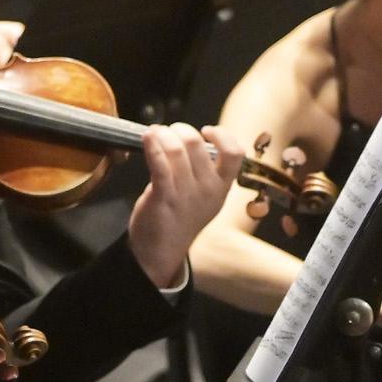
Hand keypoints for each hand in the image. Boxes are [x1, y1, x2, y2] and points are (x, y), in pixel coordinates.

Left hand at [126, 122, 243, 287]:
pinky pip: (159, 164)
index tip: (207, 131)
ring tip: (154, 135)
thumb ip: (205, 171)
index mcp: (221, 187)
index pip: (235, 153)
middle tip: (168, 132)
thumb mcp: (205, 197)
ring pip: (176, 149)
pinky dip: (152, 145)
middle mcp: (208, 189)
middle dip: (179, 129)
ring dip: (162, 134)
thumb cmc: (181, 218)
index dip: (222, 135)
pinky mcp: (163, 197)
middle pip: (196, 143)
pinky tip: (147, 137)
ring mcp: (186, 194)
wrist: (161, 252)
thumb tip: (190, 138)